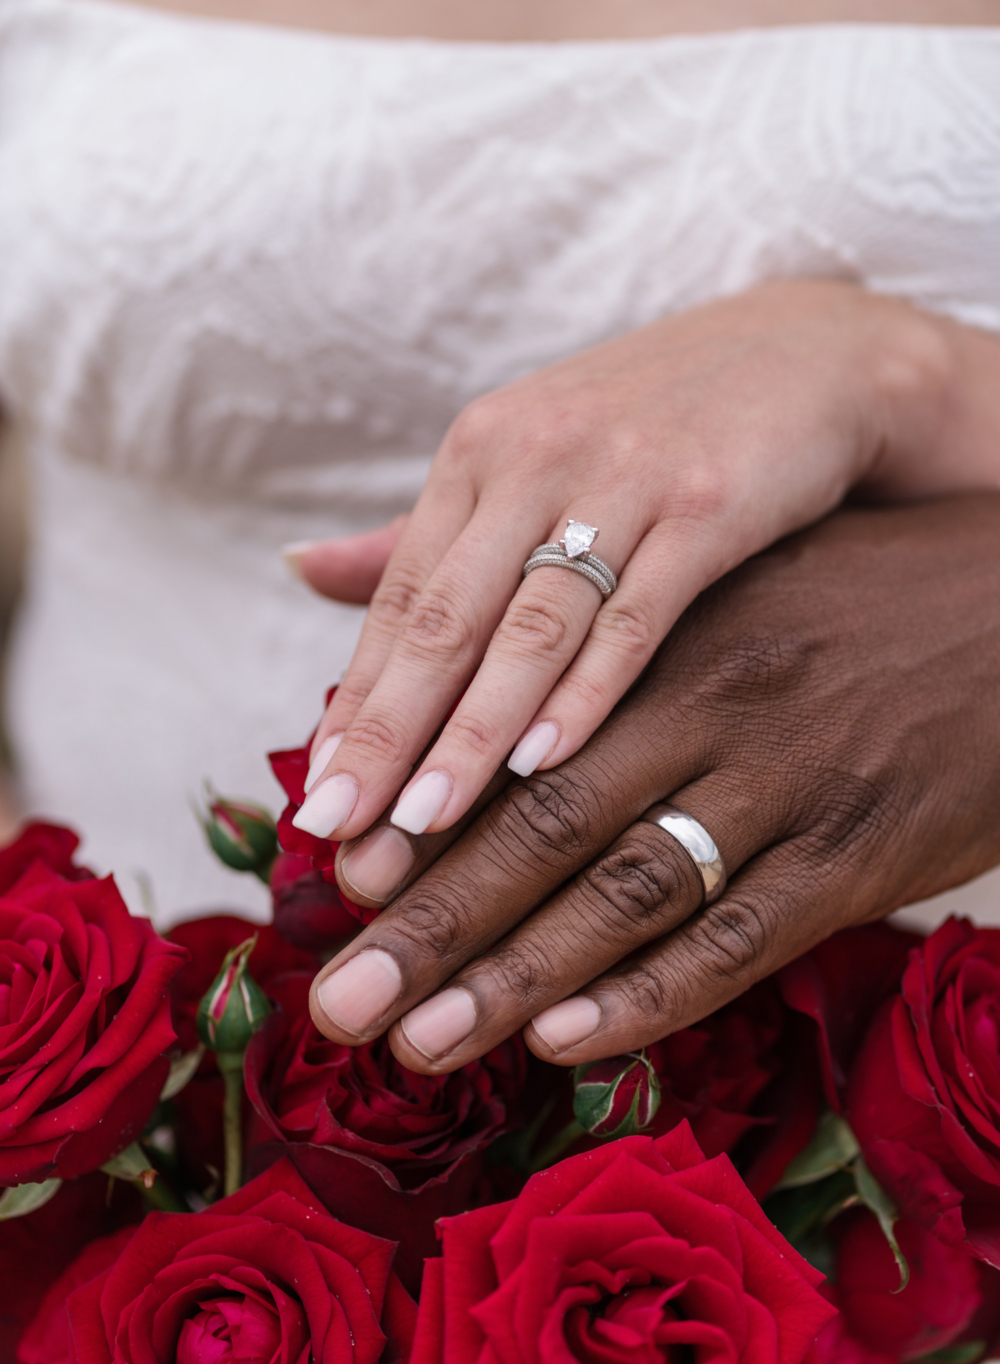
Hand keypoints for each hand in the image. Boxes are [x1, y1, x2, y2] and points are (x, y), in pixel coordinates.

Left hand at [293, 279, 974, 843]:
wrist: (806, 351)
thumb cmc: (649, 421)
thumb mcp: (525, 455)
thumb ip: (423, 531)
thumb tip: (301, 567)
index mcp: (479, 452)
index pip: (400, 596)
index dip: (355, 699)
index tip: (317, 796)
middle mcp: (535, 458)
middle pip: (445, 617)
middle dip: (387, 730)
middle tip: (338, 827)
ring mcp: (621, 479)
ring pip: (530, 626)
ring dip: (473, 730)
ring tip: (424, 818)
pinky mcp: (708, 504)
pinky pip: (635, 615)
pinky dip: (586, 691)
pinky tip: (544, 764)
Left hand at [306, 493, 999, 1068]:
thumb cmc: (842, 595)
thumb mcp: (714, 575)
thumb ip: (585, 611)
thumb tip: (464, 652)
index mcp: (656, 631)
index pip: (513, 729)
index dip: (419, 807)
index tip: (334, 876)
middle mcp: (709, 702)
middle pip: (543, 824)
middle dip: (431, 922)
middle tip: (337, 1000)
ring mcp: (787, 780)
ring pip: (627, 890)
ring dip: (515, 977)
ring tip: (418, 1042)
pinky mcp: (860, 850)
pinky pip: (740, 935)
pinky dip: (651, 993)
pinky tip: (568, 1039)